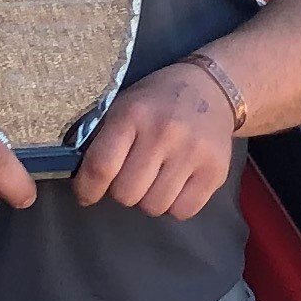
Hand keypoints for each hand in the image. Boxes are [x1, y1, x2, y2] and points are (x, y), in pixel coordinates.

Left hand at [74, 62, 239, 221]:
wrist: (212, 88)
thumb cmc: (157, 101)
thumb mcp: (124, 106)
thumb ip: (104, 139)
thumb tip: (84, 181)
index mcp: (133, 114)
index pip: (101, 166)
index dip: (87, 189)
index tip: (86, 195)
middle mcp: (164, 133)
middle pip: (127, 193)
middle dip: (122, 191)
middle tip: (130, 177)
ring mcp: (193, 153)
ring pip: (154, 207)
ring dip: (148, 199)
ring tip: (154, 180)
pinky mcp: (216, 171)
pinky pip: (183, 212)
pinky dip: (174, 205)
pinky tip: (175, 185)